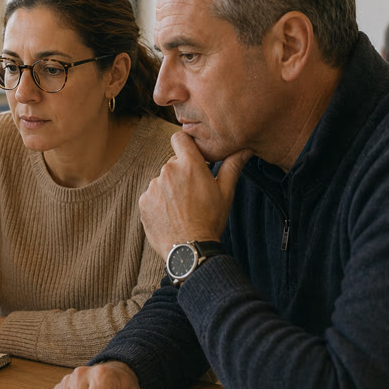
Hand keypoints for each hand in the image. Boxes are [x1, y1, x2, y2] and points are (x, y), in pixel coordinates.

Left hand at [139, 132, 252, 255]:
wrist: (189, 249)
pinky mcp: (143, 201)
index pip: (179, 138)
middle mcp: (168, 171)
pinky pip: (151, 195)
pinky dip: (159, 203)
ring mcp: (153, 186)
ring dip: (169, 189)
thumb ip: (232, 166)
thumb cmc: (210, 220)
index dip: (185, 145)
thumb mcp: (225, 192)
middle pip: (172, 163)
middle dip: (181, 173)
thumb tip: (245, 149)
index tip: (191, 155)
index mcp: (189, 165)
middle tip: (192, 194)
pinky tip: (171, 216)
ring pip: (162, 180)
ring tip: (182, 208)